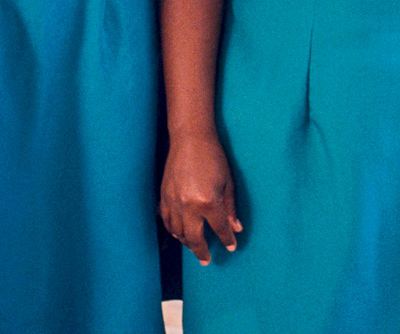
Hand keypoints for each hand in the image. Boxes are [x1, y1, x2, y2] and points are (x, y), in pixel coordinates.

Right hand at [160, 133, 241, 265]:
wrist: (190, 139)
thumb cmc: (213, 158)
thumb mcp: (228, 183)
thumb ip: (230, 208)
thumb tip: (236, 228)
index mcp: (208, 203)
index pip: (219, 229)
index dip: (227, 240)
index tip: (231, 247)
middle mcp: (188, 206)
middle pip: (194, 238)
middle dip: (201, 252)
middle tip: (206, 261)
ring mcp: (173, 202)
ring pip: (178, 232)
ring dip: (186, 243)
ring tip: (194, 247)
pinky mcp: (164, 197)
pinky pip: (166, 221)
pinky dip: (172, 230)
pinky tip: (178, 234)